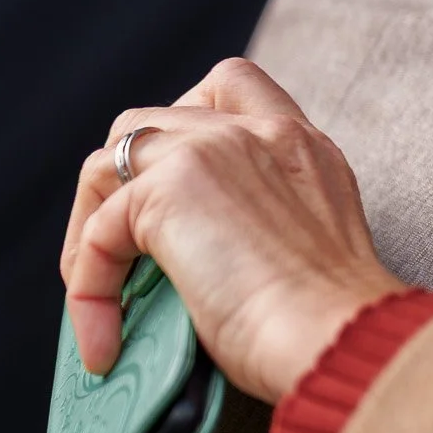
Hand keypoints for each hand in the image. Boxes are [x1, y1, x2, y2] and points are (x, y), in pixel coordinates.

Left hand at [61, 58, 404, 403]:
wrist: (342, 337)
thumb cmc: (333, 325)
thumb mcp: (311, 249)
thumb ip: (265, 226)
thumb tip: (195, 267)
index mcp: (303, 147)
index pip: (235, 88)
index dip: (186, 128)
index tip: (177, 193)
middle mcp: (262, 132)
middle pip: (154, 120)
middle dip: (122, 182)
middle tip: (125, 254)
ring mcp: (215, 149)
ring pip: (108, 162)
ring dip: (90, 231)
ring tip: (102, 300)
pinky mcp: (172, 187)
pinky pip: (97, 233)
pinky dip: (90, 292)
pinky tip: (105, 344)